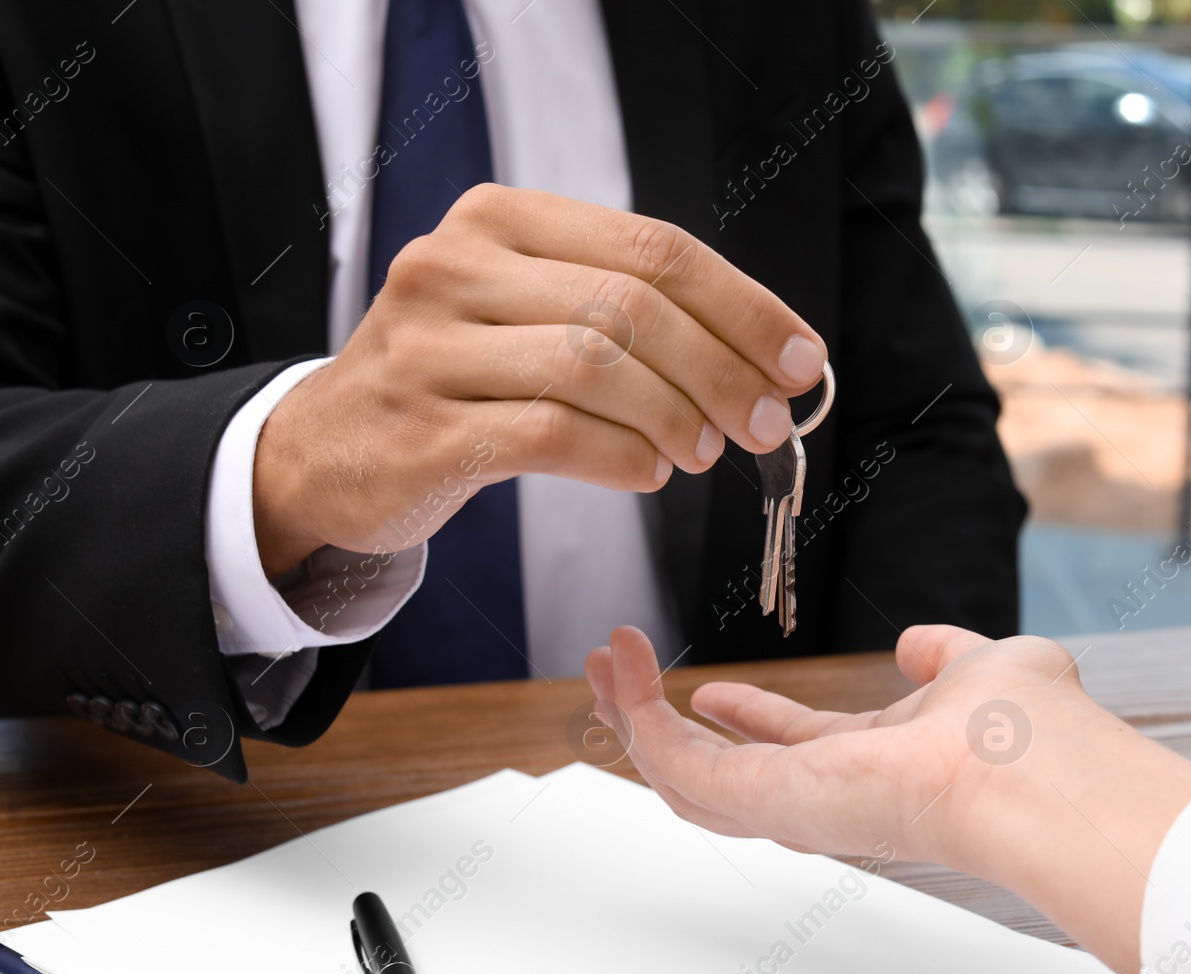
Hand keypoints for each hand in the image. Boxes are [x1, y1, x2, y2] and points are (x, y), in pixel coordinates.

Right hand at [252, 185, 827, 575]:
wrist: (327, 449)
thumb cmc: (458, 379)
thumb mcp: (527, 314)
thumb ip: (625, 318)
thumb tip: (763, 365)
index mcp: (499, 220)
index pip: (653, 248)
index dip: (743, 306)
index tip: (800, 359)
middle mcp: (456, 265)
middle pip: (632, 305)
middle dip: (723, 370)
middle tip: (766, 423)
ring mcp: (429, 346)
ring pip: (596, 366)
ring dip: (677, 417)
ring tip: (704, 452)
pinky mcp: (423, 428)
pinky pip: (551, 435)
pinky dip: (621, 457)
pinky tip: (650, 473)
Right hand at [584, 625, 1190, 973]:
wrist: (1029, 769)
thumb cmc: (1026, 730)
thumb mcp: (978, 664)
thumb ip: (945, 655)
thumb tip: (918, 642)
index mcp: (874, 763)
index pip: (793, 744)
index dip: (750, 715)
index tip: (714, 686)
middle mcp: (824, 792)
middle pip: (722, 768)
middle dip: (668, 722)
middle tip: (622, 675)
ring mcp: (788, 804)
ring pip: (682, 773)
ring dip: (633, 716)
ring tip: (601, 663)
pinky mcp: (759, 800)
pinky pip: (674, 760)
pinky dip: (638, 711)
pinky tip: (620, 665)